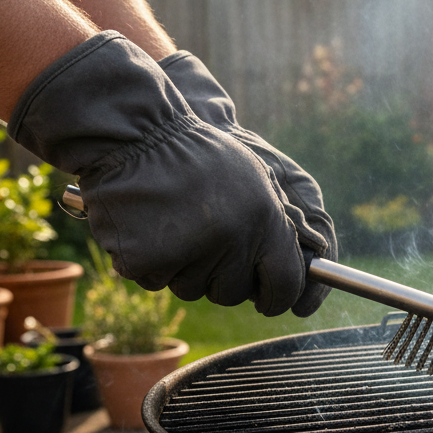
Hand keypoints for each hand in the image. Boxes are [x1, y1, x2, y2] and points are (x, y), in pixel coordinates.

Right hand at [159, 51, 336, 316]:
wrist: (135, 131)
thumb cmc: (196, 154)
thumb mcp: (254, 178)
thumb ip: (276, 225)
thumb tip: (297, 272)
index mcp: (265, 220)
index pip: (286, 283)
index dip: (277, 298)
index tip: (268, 300)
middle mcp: (232, 240)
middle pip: (232, 293)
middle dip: (219, 278)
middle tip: (201, 240)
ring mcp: (189, 252)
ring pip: (191, 290)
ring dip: (181, 268)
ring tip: (171, 222)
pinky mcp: (148, 260)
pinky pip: (153, 281)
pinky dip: (146, 261)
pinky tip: (144, 225)